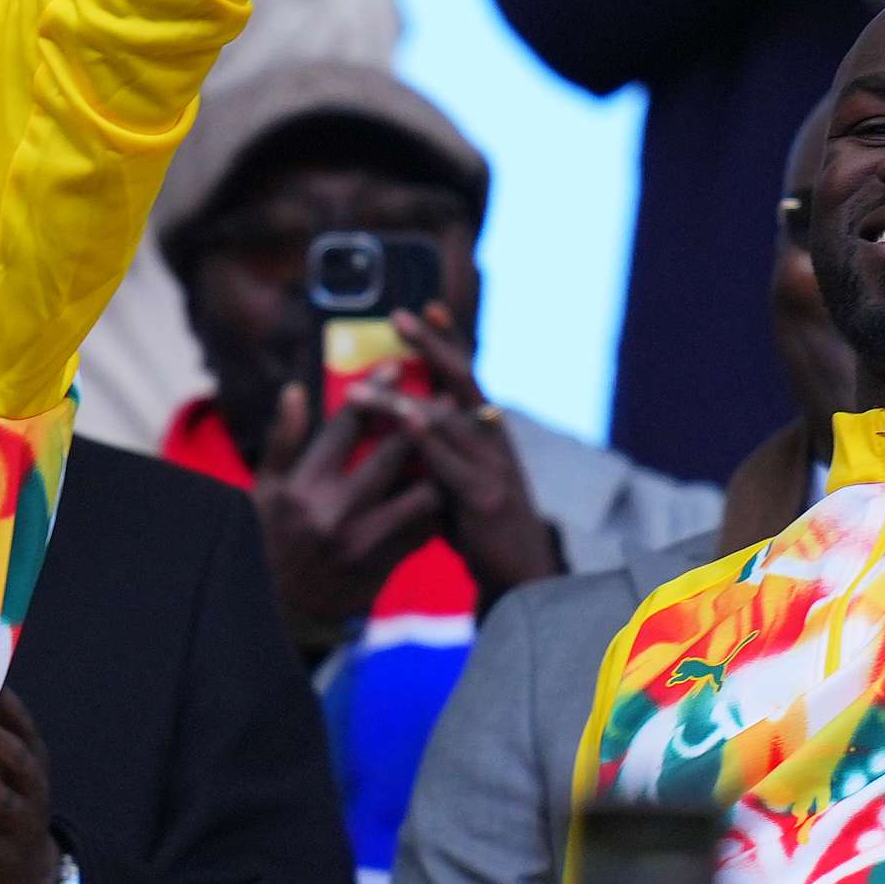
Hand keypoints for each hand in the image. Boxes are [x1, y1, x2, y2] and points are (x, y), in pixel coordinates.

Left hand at [0, 692, 66, 883]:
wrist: (28, 879)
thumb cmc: (1, 811)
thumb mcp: (3, 774)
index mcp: (30, 761)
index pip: (22, 724)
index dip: (3, 702)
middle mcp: (33, 789)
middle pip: (20, 758)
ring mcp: (23, 826)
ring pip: (4, 802)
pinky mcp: (6, 861)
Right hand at [250, 381, 445, 657]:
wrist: (274, 614)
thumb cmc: (268, 541)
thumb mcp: (264, 491)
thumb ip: (284, 440)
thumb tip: (296, 390)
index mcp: (304, 486)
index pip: (346, 426)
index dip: (375, 391)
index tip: (395, 365)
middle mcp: (334, 513)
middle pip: (394, 454)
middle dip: (423, 421)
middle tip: (445, 397)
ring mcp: (363, 544)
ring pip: (420, 495)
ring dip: (438, 468)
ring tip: (453, 446)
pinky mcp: (383, 568)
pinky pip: (424, 531)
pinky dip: (436, 507)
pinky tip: (445, 488)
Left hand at [390, 307, 566, 604]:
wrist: (522, 576)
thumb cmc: (480, 526)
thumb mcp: (458, 477)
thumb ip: (435, 449)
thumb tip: (395, 420)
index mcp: (486, 431)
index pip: (465, 376)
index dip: (447, 341)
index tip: (427, 307)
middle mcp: (493, 439)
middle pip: (461, 380)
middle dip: (431, 345)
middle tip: (400, 315)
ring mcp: (492, 465)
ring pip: (446, 417)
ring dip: (402, 397)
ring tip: (362, 387)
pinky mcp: (485, 496)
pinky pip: (450, 460)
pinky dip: (428, 437)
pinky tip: (405, 420)